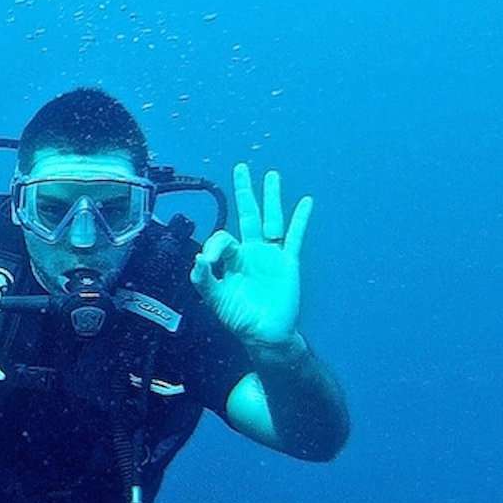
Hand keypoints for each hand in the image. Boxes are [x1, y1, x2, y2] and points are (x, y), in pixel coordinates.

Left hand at [191, 163, 312, 349]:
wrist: (264, 334)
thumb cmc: (239, 318)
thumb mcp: (216, 300)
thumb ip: (204, 281)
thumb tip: (197, 259)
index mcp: (231, 259)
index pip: (222, 238)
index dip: (214, 245)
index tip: (207, 263)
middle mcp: (251, 252)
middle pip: (247, 215)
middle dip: (243, 192)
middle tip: (240, 168)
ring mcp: (271, 255)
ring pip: (271, 219)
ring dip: (271, 197)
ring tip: (271, 175)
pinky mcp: (288, 262)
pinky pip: (294, 236)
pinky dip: (300, 219)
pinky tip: (305, 202)